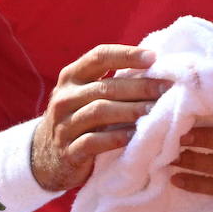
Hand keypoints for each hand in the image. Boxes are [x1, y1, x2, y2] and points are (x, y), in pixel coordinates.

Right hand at [31, 44, 168, 190]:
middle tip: (166, 88)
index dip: (127, 54)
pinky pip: (93, 142)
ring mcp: (64, 124)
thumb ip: (114, 80)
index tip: (154, 57)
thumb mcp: (88, 93)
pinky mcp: (68, 151)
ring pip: (99, 111)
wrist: (46, 157)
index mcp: (72, 76)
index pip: (99, 56)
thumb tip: (158, 66)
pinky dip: (115, 138)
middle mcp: (65, 97)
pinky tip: (134, 136)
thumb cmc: (80, 117)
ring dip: (131, 110)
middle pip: (105, 86)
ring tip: (155, 111)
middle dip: (139, 86)